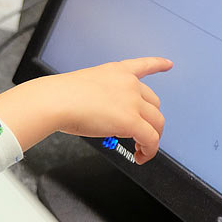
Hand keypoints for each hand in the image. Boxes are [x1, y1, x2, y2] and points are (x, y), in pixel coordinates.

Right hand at [0, 57, 172, 162]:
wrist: (55, 101)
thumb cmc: (58, 96)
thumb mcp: (82, 88)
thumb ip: (99, 99)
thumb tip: (102, 119)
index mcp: (115, 72)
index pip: (142, 65)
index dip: (157, 65)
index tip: (167, 64)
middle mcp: (128, 84)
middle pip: (154, 103)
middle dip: (150, 120)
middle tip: (139, 134)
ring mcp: (132, 102)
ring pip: (157, 122)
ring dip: (151, 138)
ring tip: (141, 149)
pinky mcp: (132, 121)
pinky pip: (151, 139)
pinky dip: (149, 150)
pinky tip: (141, 156)